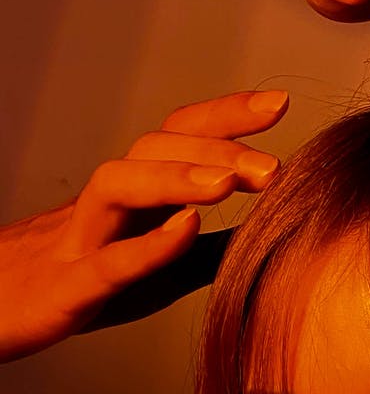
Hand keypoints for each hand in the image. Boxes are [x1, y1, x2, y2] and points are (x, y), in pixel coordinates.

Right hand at [0, 88, 286, 362]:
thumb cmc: (71, 286)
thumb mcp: (147, 268)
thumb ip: (199, 254)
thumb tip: (259, 238)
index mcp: (128, 197)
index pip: (176, 139)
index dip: (223, 117)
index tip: (277, 105)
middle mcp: (104, 205)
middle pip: (153, 149)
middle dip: (215, 148)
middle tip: (273, 166)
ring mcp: (80, 240)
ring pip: (119, 187)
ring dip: (178, 178)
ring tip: (231, 185)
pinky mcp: (67, 288)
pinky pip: (108, 261)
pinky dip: (148, 244)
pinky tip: (187, 229)